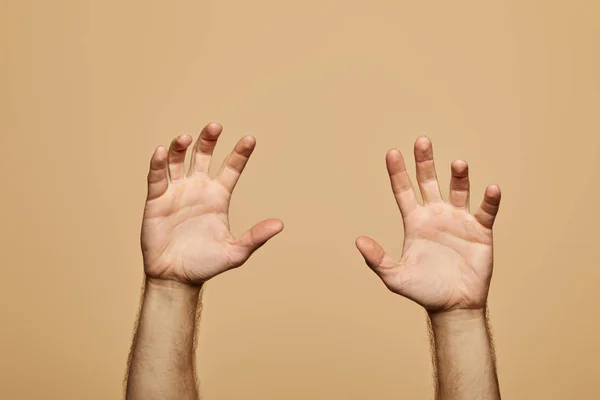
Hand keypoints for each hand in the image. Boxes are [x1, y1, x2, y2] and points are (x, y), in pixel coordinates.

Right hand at [140, 122, 283, 285]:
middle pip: (203, 155)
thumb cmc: (205, 264)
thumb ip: (255, 237)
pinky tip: (161, 151)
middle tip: (215, 126)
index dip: (240, 153)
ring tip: (186, 137)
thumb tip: (280, 225)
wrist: (175, 278)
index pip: (231, 168)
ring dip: (180, 147)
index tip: (250, 138)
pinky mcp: (156, 200)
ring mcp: (177, 192)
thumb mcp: (235, 252)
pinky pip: (156, 177)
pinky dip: (158, 163)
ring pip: (178, 161)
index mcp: (219, 196)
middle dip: (208, 140)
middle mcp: (198, 188)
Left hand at [356, 137, 500, 311]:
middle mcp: (435, 215)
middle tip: (422, 141)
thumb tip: (358, 240)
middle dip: (425, 162)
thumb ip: (377, 259)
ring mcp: (458, 220)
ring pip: (458, 190)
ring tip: (458, 164)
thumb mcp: (395, 277)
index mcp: (414, 221)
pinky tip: (490, 188)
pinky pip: (485, 210)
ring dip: (459, 176)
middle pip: (428, 181)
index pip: (403, 190)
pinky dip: (489, 200)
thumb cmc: (423, 291)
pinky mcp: (480, 230)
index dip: (397, 172)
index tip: (392, 152)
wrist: (454, 306)